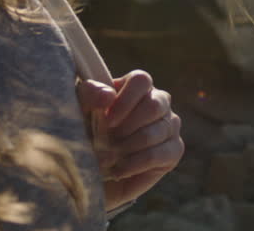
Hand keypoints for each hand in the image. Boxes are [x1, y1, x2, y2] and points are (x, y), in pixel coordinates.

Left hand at [77, 70, 183, 211]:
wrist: (91, 172)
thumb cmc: (85, 133)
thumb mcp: (79, 111)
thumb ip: (89, 95)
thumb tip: (108, 95)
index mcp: (135, 86)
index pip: (141, 80)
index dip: (125, 101)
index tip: (107, 121)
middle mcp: (158, 101)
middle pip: (154, 105)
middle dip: (127, 127)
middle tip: (107, 142)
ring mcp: (169, 125)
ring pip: (157, 131)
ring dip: (128, 148)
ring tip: (108, 158)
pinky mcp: (173, 151)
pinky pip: (160, 154)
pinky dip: (135, 164)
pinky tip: (119, 170)